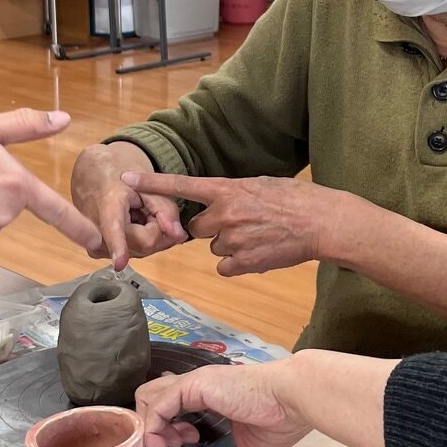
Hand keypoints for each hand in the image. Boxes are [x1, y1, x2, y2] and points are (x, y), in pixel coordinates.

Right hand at [72, 142, 186, 268]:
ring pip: (141, 250)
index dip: (118, 246)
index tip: (119, 264)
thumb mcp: (148, 184)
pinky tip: (132, 222)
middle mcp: (96, 229)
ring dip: (149, 233)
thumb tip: (178, 237)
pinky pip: (132, 251)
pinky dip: (140, 238)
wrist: (94, 175)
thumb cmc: (120, 174)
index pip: (115, 230)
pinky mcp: (98, 252)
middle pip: (142, 244)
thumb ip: (166, 209)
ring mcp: (95, 244)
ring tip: (137, 211)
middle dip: (157, 228)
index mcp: (107, 205)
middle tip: (148, 207)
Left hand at [123, 171, 340, 276]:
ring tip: (259, 236)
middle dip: (212, 228)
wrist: (321, 222)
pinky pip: (225, 266)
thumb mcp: (261, 185)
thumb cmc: (296, 199)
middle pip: (197, 228)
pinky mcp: (242, 262)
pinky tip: (259, 252)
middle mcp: (224, 214)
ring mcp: (232, 240)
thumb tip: (220, 205)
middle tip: (241, 223)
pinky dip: (238, 262)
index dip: (152, 183)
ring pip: (214, 248)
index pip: (182, 185)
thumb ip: (233, 194)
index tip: (125, 180)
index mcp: (228, 190)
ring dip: (229, 245)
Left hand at [135, 359, 311, 446]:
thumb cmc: (277, 422)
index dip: (167, 426)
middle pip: (151, 396)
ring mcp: (194, 383)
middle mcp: (196, 385)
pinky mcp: (194, 385)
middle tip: (173, 446)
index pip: (169, 402)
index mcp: (208, 395)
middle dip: (152, 424)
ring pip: (147, 396)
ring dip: (149, 426)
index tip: (183, 446)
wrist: (293, 401)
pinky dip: (153, 429)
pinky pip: (158, 405)